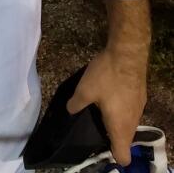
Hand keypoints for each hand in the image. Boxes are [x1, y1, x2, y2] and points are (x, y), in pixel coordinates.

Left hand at [67, 48, 146, 166]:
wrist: (127, 54)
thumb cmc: (106, 76)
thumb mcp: (85, 90)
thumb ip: (76, 104)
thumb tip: (70, 110)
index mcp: (120, 127)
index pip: (123, 156)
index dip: (111, 154)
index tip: (99, 143)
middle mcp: (132, 123)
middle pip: (125, 141)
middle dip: (111, 137)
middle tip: (95, 124)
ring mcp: (139, 109)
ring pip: (128, 125)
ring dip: (116, 121)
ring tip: (100, 109)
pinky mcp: (140, 96)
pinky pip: (131, 112)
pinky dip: (122, 109)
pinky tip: (110, 95)